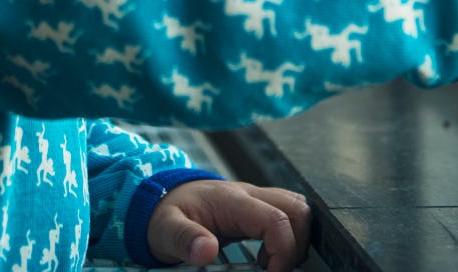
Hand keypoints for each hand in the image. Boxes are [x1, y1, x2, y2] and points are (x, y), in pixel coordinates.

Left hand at [147, 179, 310, 270]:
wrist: (159, 197)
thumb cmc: (164, 213)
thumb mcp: (165, 229)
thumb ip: (185, 238)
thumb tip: (206, 251)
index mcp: (231, 200)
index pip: (277, 219)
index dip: (284, 250)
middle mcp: (249, 194)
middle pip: (298, 209)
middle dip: (297, 244)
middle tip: (276, 270)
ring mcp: (255, 199)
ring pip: (297, 208)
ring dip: (295, 239)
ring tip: (271, 265)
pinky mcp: (256, 208)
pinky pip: (285, 215)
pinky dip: (287, 237)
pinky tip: (265, 258)